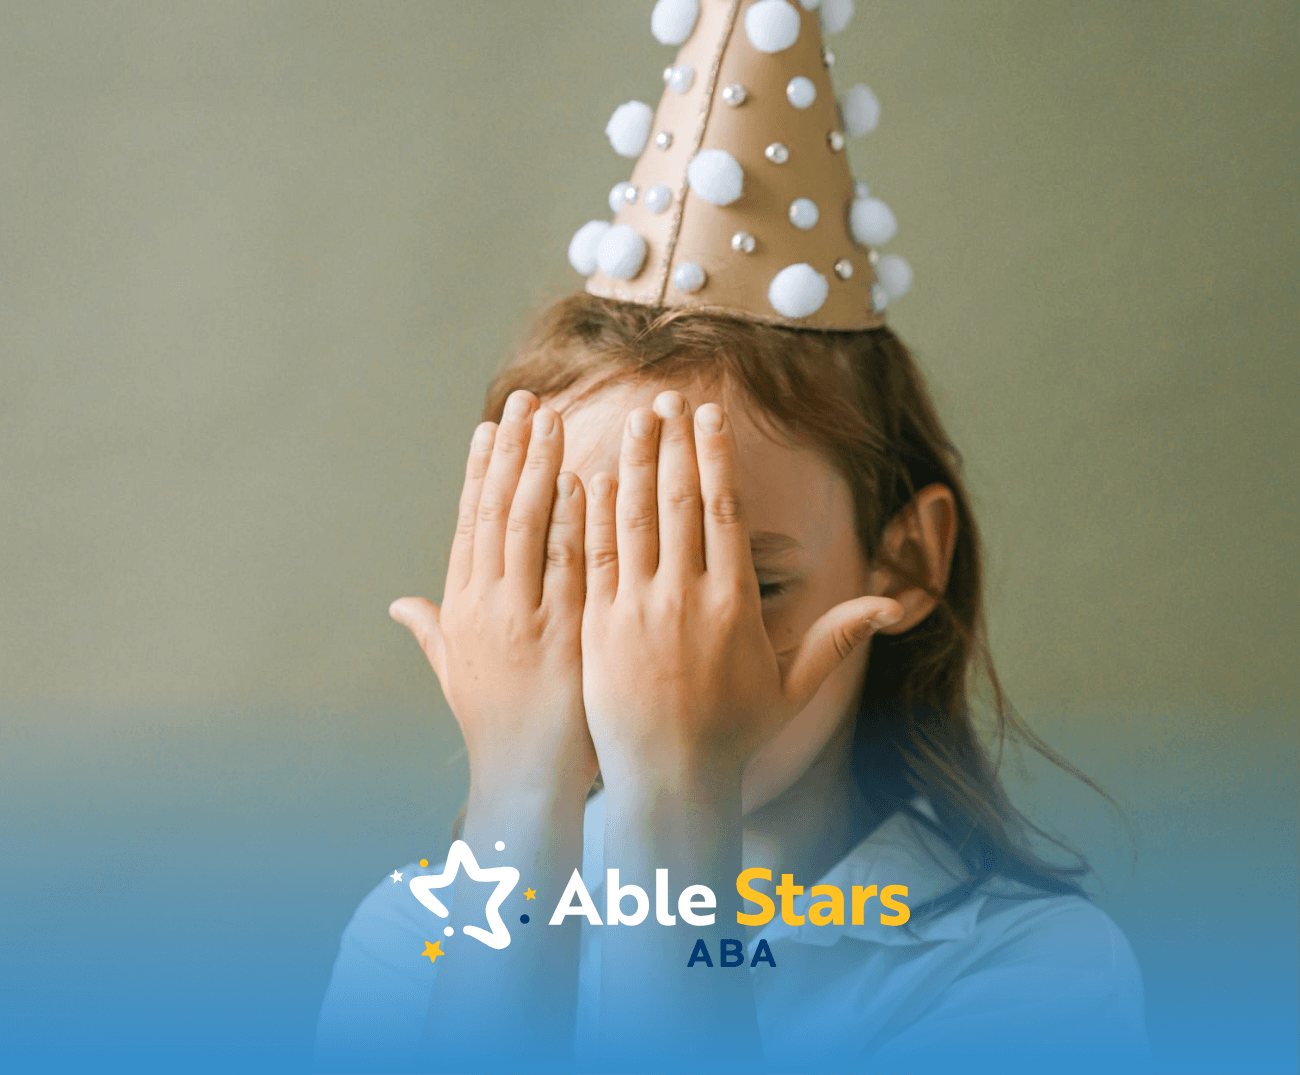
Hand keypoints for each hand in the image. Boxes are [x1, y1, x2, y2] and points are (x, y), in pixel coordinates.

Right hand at [390, 389, 596, 801]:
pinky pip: (568, 567)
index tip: (492, 426)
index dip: (481, 472)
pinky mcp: (562, 635)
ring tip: (555, 420)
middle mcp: (487, 606)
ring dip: (542, 470)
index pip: (470, 524)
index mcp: (462, 608)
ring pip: (529, 528)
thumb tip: (400, 605)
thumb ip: (432, 630)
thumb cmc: (497, 725)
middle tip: (529, 400)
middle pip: (497, 512)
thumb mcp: (455, 673)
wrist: (526, 781)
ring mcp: (524, 619)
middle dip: (514, 453)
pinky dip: (573, 522)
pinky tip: (585, 480)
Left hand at [580, 390, 901, 791]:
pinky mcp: (599, 626)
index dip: (716, 456)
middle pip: (679, 502)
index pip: (723, 510)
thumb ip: (837, 638)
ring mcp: (637, 610)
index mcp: (733, 603)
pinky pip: (596, 556)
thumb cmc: (731, 735)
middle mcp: (685, 598)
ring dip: (636, 463)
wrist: (668, 781)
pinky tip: (593, 475)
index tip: (709, 415)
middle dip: (674, 444)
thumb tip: (892, 605)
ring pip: (634, 519)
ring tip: (636, 421)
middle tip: (668, 399)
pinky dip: (594, 513)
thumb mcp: (792, 689)